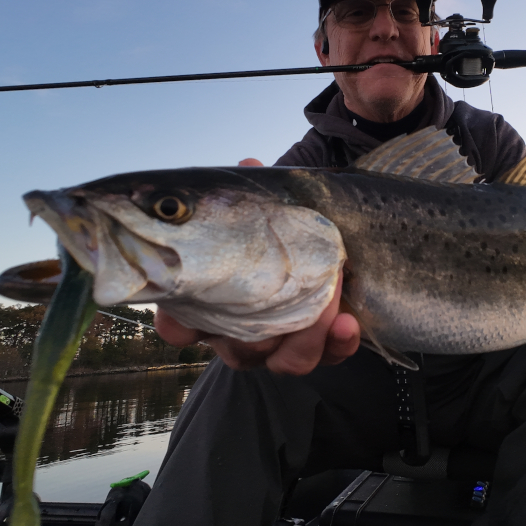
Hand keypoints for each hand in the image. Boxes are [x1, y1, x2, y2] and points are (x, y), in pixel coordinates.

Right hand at [153, 155, 360, 375]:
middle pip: (236, 350)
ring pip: (283, 361)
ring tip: (326, 303)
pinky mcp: (322, 347)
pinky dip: (337, 342)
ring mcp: (283, 344)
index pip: (180, 325)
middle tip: (282, 293)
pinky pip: (328, 356)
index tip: (184, 317)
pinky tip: (347, 321)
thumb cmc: (281, 224)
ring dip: (304, 336)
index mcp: (214, 300)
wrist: (331, 236)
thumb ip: (253, 189)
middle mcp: (242, 331)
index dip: (178, 325)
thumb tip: (249, 164)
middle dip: (258, 331)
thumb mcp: (266, 204)